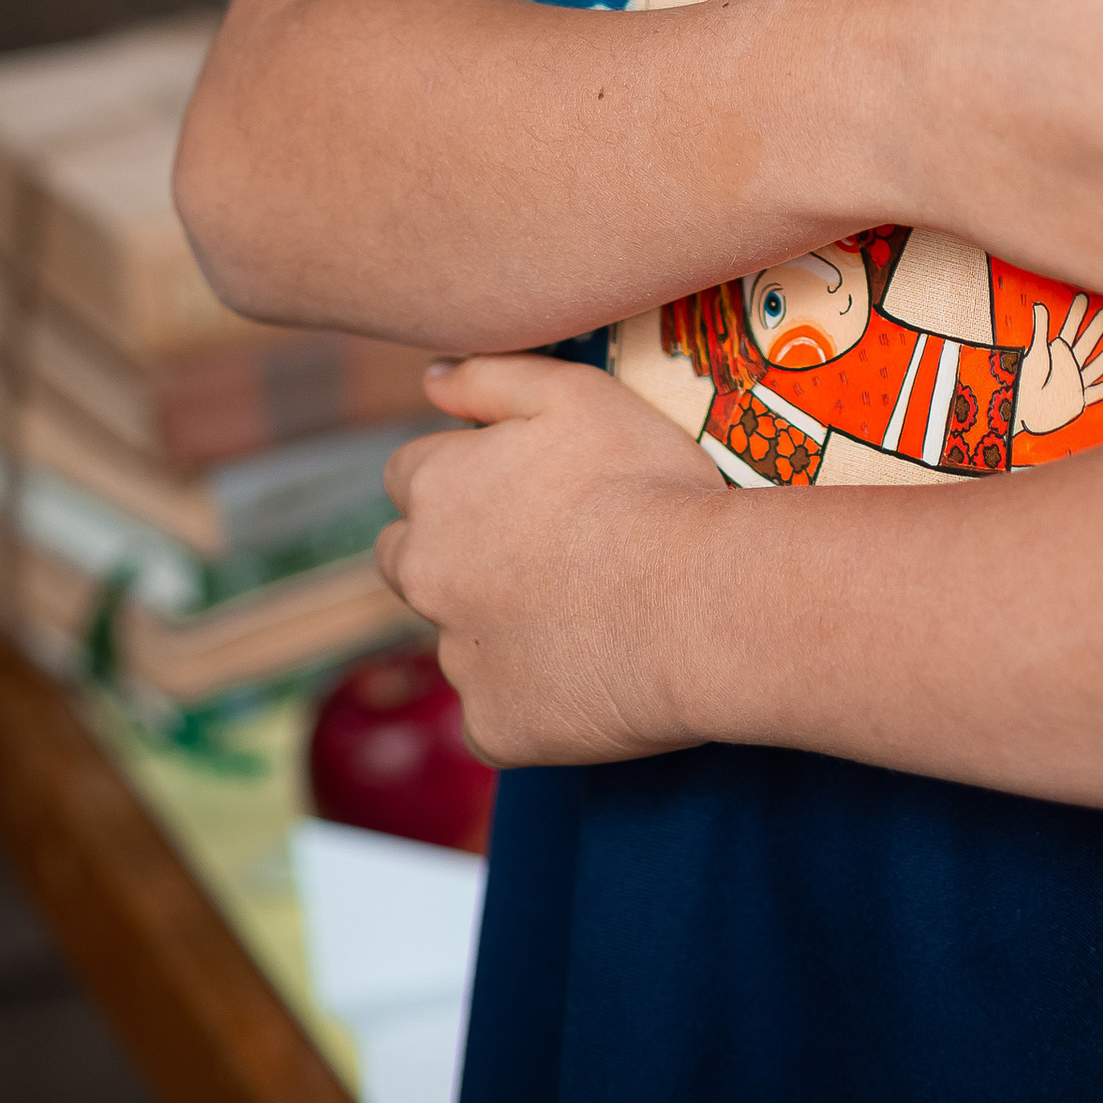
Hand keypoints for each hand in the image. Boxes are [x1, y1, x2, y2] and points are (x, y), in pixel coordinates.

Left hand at [377, 356, 723, 767]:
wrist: (695, 600)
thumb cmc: (643, 485)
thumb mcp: (574, 393)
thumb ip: (490, 376)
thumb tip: (430, 378)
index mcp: (437, 489)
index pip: (409, 475)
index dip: (464, 476)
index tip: (520, 487)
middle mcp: (425, 574)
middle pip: (406, 559)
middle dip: (451, 552)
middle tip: (538, 552)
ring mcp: (455, 657)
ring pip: (456, 638)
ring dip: (495, 626)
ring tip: (581, 612)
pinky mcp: (490, 726)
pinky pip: (493, 713)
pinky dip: (528, 698)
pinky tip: (585, 674)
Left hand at [1013, 294, 1102, 436]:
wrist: (1024, 410)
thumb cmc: (1027, 382)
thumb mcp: (1035, 354)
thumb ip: (1040, 330)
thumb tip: (1039, 305)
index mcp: (1056, 353)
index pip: (1069, 329)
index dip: (1076, 314)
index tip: (1083, 297)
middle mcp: (1068, 365)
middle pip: (1085, 344)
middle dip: (1095, 329)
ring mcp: (1074, 381)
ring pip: (1095, 366)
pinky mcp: (1077, 399)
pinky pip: (1095, 394)